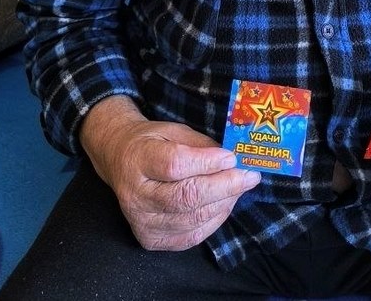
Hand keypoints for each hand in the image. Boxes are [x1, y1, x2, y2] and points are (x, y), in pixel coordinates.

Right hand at [79, 95, 260, 250]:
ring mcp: (141, 222)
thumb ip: (200, 145)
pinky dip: (214, 220)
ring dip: (224, 203)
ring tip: (240, 187)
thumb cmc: (151, 143)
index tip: (232, 157)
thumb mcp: (173, 131)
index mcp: (138, 159)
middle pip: (185, 197)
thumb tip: (232, 160)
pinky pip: (191, 236)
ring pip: (192, 219)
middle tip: (250, 176)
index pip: (175, 166)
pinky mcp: (151, 240)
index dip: (206, 163)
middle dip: (224, 187)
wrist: (120, 161)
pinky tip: (224, 203)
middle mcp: (136, 195)